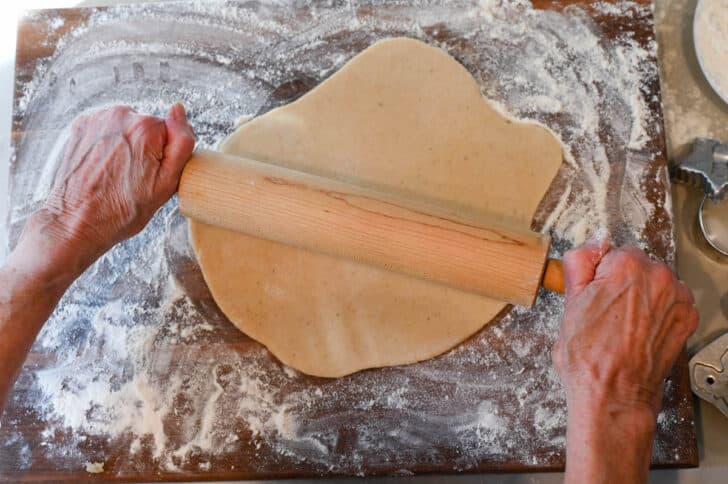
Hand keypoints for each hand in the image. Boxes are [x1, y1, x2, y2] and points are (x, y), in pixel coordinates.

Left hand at [32, 104, 194, 266]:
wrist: (77, 221)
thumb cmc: (123, 210)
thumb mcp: (167, 183)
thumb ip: (181, 143)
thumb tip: (179, 110)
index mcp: (145, 128)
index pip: (170, 130)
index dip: (165, 154)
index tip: (153, 173)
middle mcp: (120, 115)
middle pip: (147, 126)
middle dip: (146, 148)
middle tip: (136, 176)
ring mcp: (97, 119)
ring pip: (127, 127)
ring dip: (126, 144)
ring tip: (118, 172)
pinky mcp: (81, 125)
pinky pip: (107, 128)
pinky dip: (108, 143)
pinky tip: (104, 165)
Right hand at [552, 239, 697, 416]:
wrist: (613, 395)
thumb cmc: (588, 358)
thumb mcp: (569, 303)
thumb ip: (579, 265)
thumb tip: (588, 248)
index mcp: (625, 266)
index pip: (610, 253)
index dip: (598, 275)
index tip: (593, 295)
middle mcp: (657, 277)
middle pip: (636, 266)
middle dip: (621, 282)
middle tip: (604, 312)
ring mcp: (676, 298)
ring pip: (654, 283)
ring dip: (641, 296)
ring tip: (622, 324)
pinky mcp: (687, 319)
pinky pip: (670, 302)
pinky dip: (658, 312)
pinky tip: (640, 330)